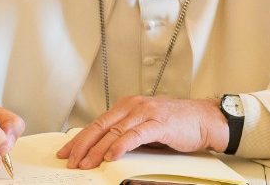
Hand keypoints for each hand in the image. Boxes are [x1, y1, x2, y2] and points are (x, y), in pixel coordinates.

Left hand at [56, 96, 227, 169]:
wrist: (203, 119)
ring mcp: (145, 113)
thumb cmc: (176, 123)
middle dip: (82, 145)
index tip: (65, 152)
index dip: (79, 138)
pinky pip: (134, 135)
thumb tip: (102, 150)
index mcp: (127, 106)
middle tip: (70, 161)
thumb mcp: (145, 126)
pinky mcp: (158, 123)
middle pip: (100, 126)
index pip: (97, 123)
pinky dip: (120, 146)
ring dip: (97, 150)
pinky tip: (110, 156)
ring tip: (85, 163)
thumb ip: (126, 134)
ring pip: (114, 132)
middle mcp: (133, 106)